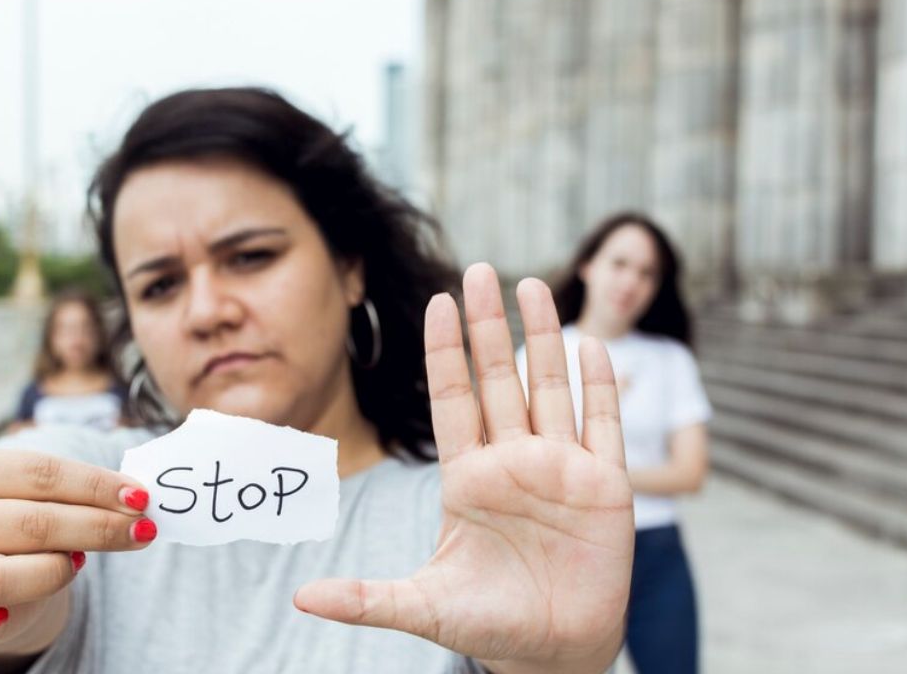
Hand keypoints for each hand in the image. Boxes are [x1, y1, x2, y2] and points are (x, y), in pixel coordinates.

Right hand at [0, 450, 154, 652]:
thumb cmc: (21, 518)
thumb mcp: (43, 494)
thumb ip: (80, 493)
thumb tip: (137, 501)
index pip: (42, 473)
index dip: (97, 486)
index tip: (140, 499)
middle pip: (33, 523)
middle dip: (98, 528)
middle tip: (142, 531)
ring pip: (2, 577)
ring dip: (54, 572)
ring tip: (78, 564)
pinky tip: (1, 618)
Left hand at [295, 264, 633, 671]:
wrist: (551, 655)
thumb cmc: (487, 626)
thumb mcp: (421, 608)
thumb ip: (366, 599)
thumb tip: (301, 600)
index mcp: (467, 478)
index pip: (453, 399)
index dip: (446, 353)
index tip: (438, 302)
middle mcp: (513, 462)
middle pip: (500, 379)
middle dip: (490, 326)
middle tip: (480, 270)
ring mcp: (561, 470)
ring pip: (551, 388)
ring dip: (546, 338)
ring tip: (535, 286)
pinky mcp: (605, 488)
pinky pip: (602, 426)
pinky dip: (600, 387)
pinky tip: (594, 347)